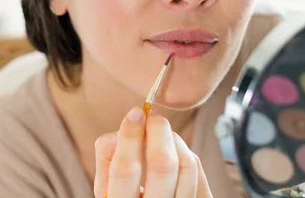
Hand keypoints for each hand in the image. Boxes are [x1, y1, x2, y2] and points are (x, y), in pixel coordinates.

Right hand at [94, 106, 212, 197]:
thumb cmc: (125, 196)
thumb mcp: (106, 187)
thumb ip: (106, 159)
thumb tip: (118, 132)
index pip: (125, 169)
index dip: (130, 136)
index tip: (135, 113)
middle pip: (163, 164)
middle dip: (158, 130)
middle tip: (152, 117)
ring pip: (186, 164)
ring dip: (174, 139)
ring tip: (161, 134)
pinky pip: (198, 171)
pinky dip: (185, 152)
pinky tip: (173, 150)